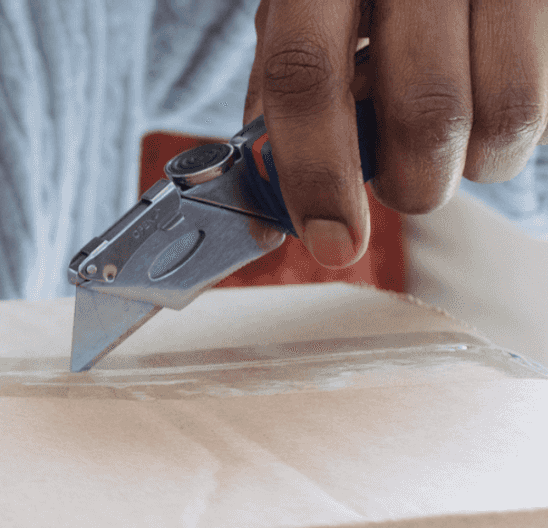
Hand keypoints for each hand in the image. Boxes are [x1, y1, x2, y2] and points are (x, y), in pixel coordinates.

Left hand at [243, 0, 547, 267]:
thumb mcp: (300, 10)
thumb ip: (281, 101)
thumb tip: (273, 223)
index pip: (307, 75)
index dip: (315, 172)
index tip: (330, 242)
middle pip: (425, 109)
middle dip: (413, 183)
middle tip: (403, 182)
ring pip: (508, 113)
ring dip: (476, 164)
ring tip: (452, 143)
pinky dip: (515, 128)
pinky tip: (488, 94)